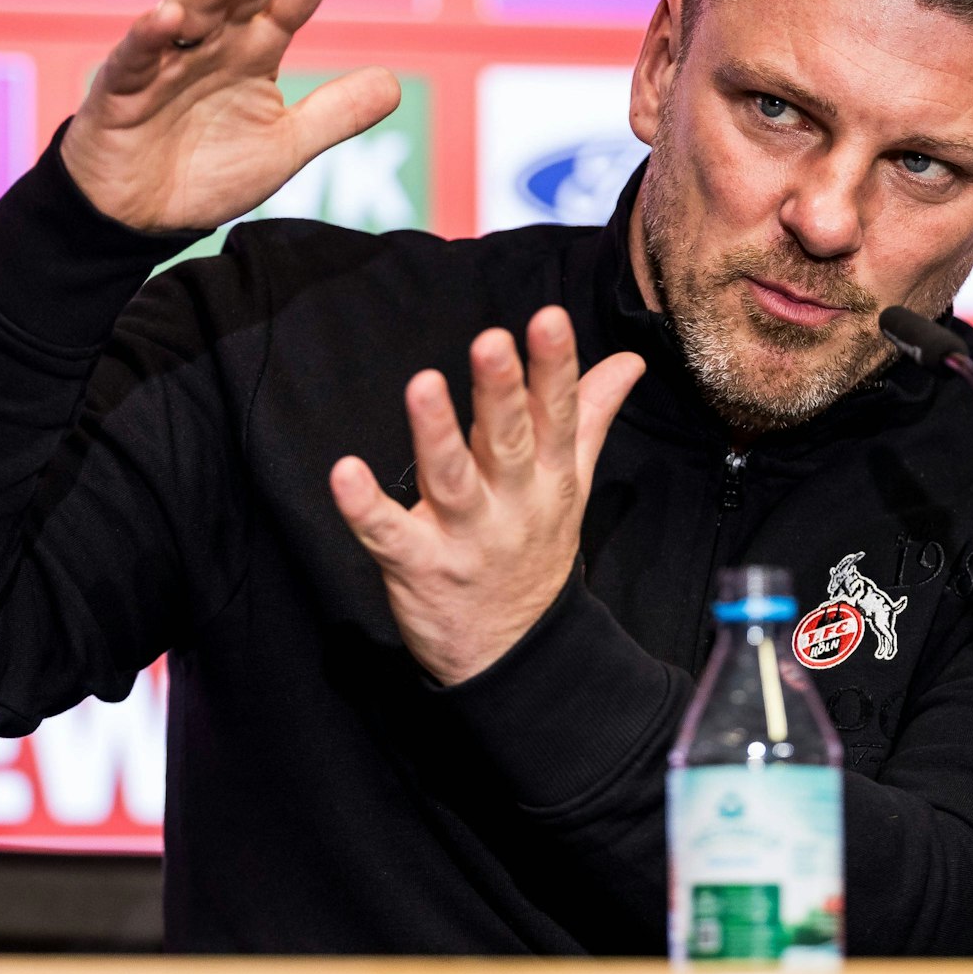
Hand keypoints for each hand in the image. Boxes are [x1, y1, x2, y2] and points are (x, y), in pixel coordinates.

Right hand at [61, 0, 400, 232]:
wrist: (141, 218)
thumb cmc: (207, 170)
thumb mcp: (285, 146)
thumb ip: (335, 114)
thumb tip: (396, 84)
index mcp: (252, 48)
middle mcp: (212, 41)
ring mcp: (165, 60)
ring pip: (196, 6)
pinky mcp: (121, 91)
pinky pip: (135, 58)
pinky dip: (150, 36)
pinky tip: (171, 16)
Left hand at [330, 308, 646, 685]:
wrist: (514, 655)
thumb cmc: (536, 551)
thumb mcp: (572, 484)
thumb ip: (591, 416)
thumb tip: (627, 360)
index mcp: (549, 478)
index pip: (558, 415)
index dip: (555, 367)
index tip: (549, 318)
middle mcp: (512, 504)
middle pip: (507, 442)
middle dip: (501, 392)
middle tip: (491, 341)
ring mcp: (466, 538)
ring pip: (452, 481)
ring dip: (437, 434)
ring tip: (423, 385)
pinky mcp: (419, 568)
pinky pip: (389, 535)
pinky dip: (366, 508)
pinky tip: (345, 474)